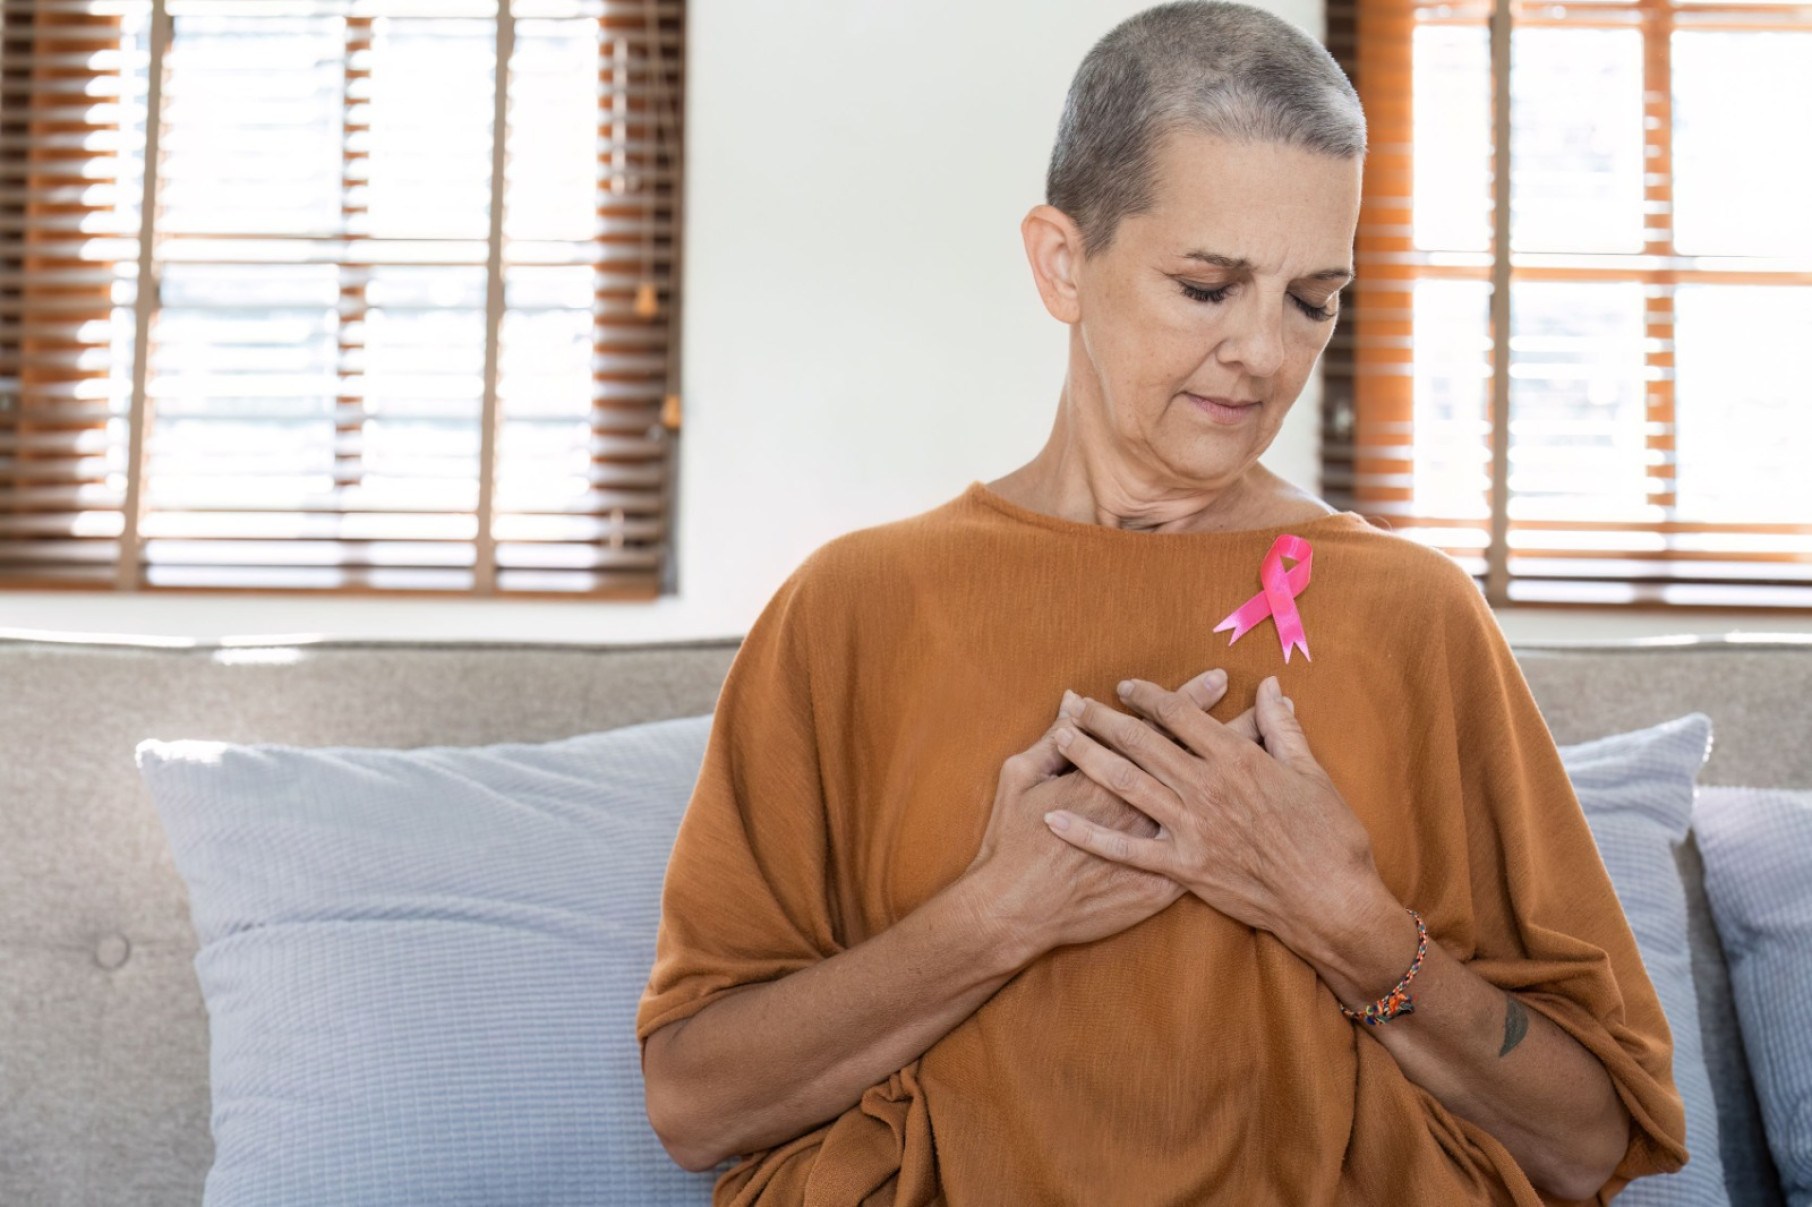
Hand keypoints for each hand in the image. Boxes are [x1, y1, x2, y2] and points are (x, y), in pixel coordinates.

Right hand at [961, 668, 1264, 959]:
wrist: (1017, 911)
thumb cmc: (1011, 843)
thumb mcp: (1019, 778)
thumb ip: (1050, 740)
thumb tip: (1072, 701)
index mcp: (1110, 774)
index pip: (1161, 727)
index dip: (1191, 700)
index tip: (1218, 679)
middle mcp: (1142, 806)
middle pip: (1197, 757)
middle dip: (1228, 724)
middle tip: (1259, 702)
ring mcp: (1156, 846)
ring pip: (1211, 801)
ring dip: (1237, 772)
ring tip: (1263, 745)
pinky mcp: (1161, 883)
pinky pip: (1206, 854)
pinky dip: (1232, 834)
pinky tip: (1252, 818)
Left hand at [1043, 674, 1382, 953]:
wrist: (1332, 903)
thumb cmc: (1330, 837)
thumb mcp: (1312, 773)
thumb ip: (1283, 728)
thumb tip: (1270, 687)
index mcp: (1238, 759)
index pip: (1181, 715)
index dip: (1149, 696)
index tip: (1125, 687)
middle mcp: (1207, 788)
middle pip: (1143, 742)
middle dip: (1104, 719)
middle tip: (1074, 702)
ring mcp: (1192, 829)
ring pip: (1127, 783)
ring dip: (1089, 757)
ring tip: (1059, 737)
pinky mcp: (1184, 868)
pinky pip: (1126, 849)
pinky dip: (1088, 834)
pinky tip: (1055, 819)